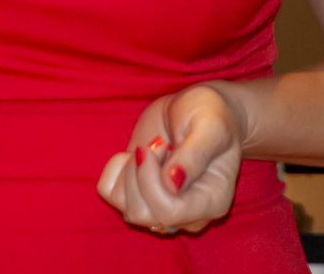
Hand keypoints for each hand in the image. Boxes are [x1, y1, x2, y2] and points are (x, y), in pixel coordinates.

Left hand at [96, 85, 244, 235]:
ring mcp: (162, 207)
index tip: (160, 145)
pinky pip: (111, 195)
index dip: (151, 181)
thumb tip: (172, 185)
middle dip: (139, 173)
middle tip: (158, 144)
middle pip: (142, 214)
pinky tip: (134, 155)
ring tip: (150, 149)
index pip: (169, 213)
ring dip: (130, 172)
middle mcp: (188, 214)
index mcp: (212, 202)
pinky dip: (114, 171)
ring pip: (127, 209)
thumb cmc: (210, 115)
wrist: (195, 108)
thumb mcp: (210, 126)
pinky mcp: (138, 194)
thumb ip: (195, 155)